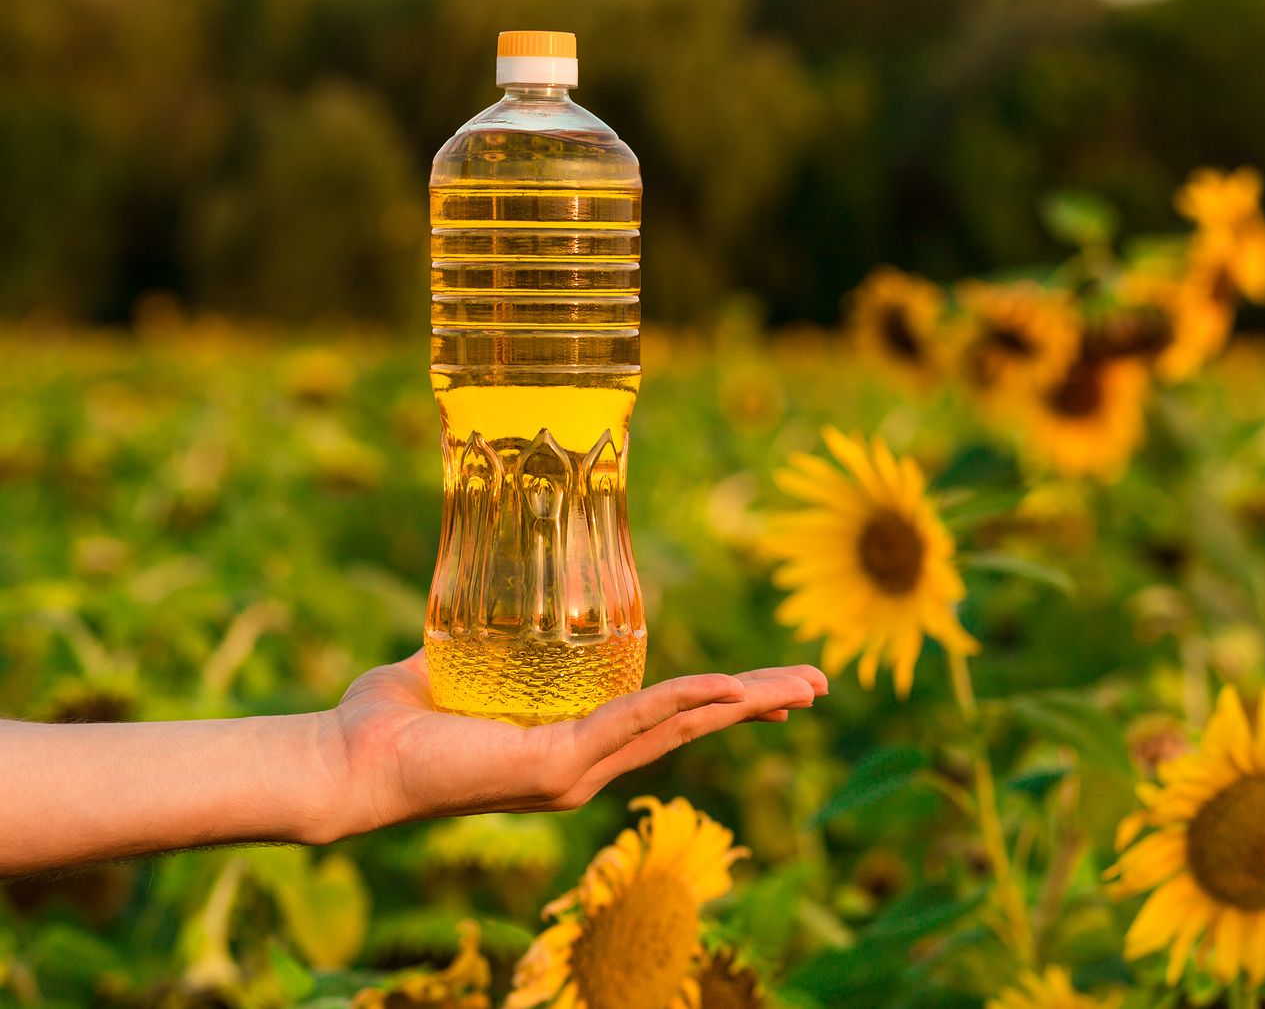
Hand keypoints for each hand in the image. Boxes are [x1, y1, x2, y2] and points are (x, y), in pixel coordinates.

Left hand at [316, 651, 827, 839]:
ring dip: (742, 703)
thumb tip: (491, 592)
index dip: (718, 701)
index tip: (766, 688)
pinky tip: (724, 689)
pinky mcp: (557, 766)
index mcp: (570, 741)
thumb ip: (487, 643)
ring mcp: (576, 770)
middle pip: (690, 726)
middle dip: (756, 706)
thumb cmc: (392, 720)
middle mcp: (584, 763)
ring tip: (800, 687)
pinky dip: (682, 701)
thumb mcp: (456, 666)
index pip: (662, 719)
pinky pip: (633, 723)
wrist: (349, 760)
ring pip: (679, 725)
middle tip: (816, 686)